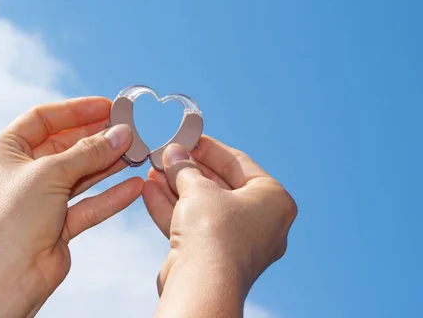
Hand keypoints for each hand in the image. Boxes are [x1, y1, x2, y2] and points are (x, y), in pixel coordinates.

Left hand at [0, 96, 140, 310]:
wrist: (8, 275)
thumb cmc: (14, 217)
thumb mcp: (52, 172)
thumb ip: (90, 151)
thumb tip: (122, 133)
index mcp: (4, 151)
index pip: (43, 119)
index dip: (76, 111)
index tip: (107, 106)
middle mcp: (21, 173)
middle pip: (65, 146)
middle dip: (97, 137)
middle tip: (127, 128)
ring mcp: (40, 199)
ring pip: (80, 174)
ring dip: (107, 163)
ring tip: (136, 151)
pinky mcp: (57, 224)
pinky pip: (88, 204)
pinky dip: (110, 196)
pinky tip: (134, 186)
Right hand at [142, 136, 296, 316]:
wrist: (202, 285)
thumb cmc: (214, 232)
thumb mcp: (199, 188)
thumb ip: (185, 167)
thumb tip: (172, 153)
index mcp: (273, 201)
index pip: (240, 164)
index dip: (211, 149)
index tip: (189, 138)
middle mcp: (261, 223)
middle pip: (219, 185)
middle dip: (189, 169)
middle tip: (167, 154)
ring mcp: (236, 242)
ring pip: (203, 207)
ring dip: (176, 187)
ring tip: (153, 168)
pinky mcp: (214, 258)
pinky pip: (193, 225)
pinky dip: (172, 208)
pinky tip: (149, 189)